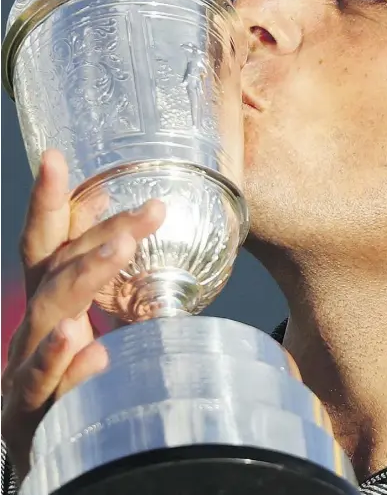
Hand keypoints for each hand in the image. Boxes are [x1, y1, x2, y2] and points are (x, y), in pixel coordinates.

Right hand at [1, 150, 164, 483]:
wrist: (36, 446)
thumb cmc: (62, 372)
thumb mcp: (81, 315)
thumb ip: (98, 273)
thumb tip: (120, 218)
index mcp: (48, 297)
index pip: (47, 240)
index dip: (48, 199)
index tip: (55, 156)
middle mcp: (32, 321)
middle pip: (56, 266)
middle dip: (97, 231)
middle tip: (147, 211)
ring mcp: (24, 362)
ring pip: (51, 313)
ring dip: (85, 276)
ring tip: (120, 249)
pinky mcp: (27, 409)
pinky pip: (41, 385)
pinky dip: (60, 363)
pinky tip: (84, 346)